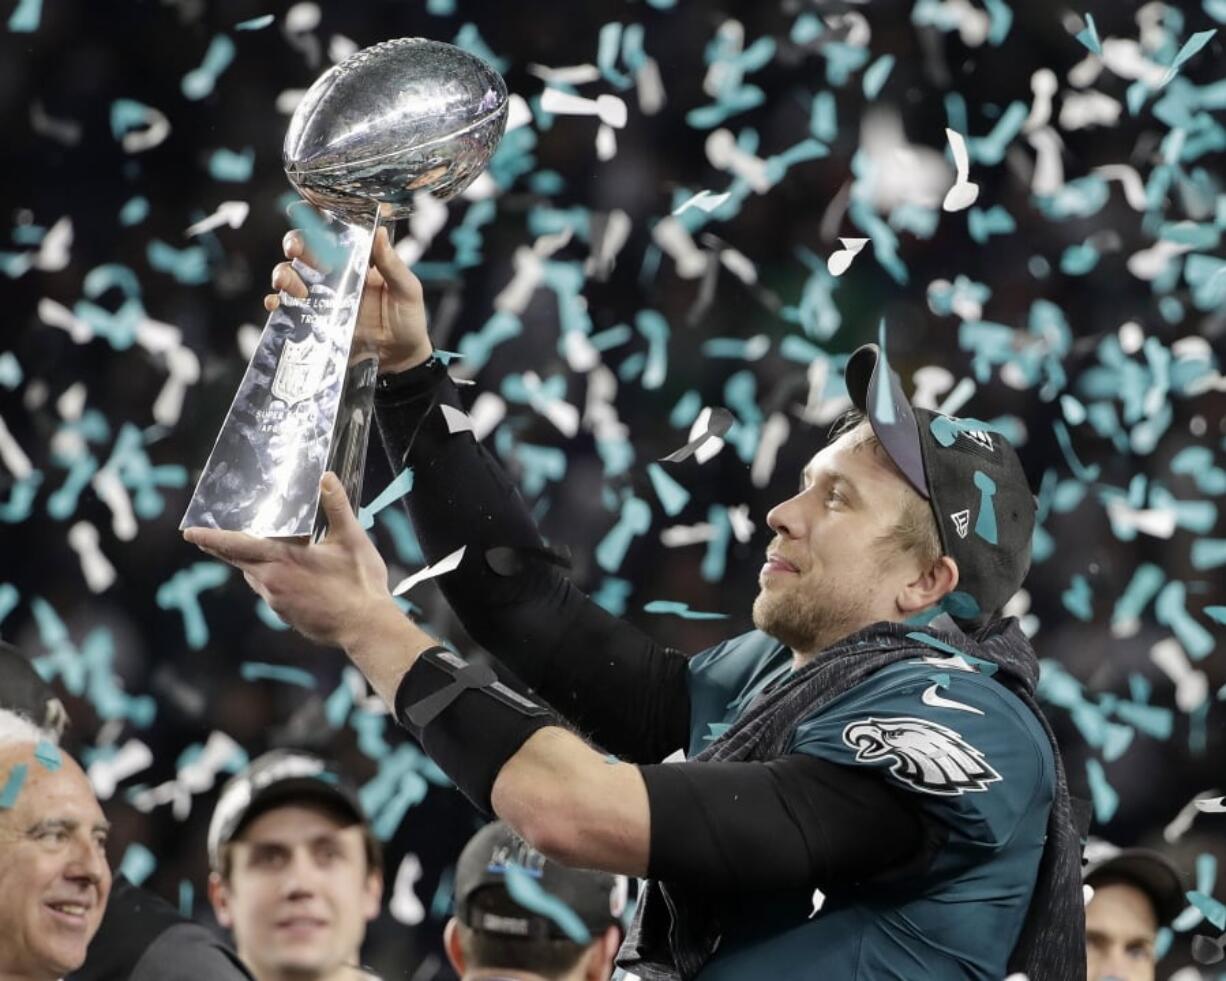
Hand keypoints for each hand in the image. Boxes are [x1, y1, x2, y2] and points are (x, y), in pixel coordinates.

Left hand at [183, 472, 397, 649]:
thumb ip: (337, 506)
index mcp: (282, 560)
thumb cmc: (360, 584)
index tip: (189, 532)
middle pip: (238, 562)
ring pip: (257, 578)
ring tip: (269, 552)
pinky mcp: (287, 617)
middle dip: (223, 549)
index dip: (211, 538)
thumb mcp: (351, 539)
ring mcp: (277, 603)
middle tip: (206, 538)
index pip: (236, 546)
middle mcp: (272, 583)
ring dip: (257, 565)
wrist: (366, 628)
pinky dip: (275, 581)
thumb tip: (327, 477)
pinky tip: (296, 578)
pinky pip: (272, 593)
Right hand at [265, 226, 431, 373]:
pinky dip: (276, 302)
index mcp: (357, 262)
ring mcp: (322, 298)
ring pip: (290, 275)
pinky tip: (277, 304)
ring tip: (296, 287)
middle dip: (294, 243)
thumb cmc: (408, 321)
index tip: (300, 209)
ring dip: (284, 274)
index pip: (333, 234)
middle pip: (304, 251)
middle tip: (296, 250)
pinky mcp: (314, 321)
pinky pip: (287, 308)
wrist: (401, 360)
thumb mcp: (407, 290)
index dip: (315, 219)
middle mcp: (335, 275)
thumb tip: (379, 231)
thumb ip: (392, 264)